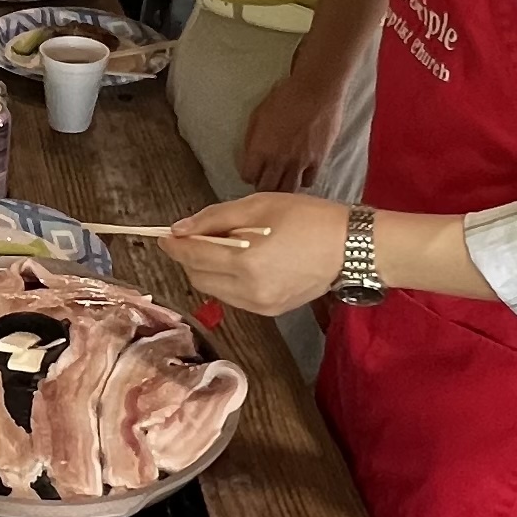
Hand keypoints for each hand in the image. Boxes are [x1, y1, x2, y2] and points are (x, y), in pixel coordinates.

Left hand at [162, 193, 350, 314]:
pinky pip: (234, 296)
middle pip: (199, 277)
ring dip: (209, 269)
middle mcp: (249, 291)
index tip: (164, 235)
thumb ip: (215, 218)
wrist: (352, 247)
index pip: (194, 257)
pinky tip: (243, 261)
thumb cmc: (309, 218)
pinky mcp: (270, 311)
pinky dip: (228, 279)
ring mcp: (260, 306)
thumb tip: (180, 229)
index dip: (175, 245)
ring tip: (225, 246)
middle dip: (191, 258)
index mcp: (246, 262)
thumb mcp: (259, 205)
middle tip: (197, 236)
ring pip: (214, 290)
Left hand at [235, 58, 350, 192]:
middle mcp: (278, 160)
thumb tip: (251, 156)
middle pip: (267, 188)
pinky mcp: (318, 161)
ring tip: (282, 180)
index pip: (248, 176)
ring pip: (288, 190)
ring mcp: (299, 163)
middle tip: (266, 179)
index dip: (249, 174)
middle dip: (263, 186)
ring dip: (283, 187)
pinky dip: (303, 179)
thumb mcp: (258, 114)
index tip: (252, 171)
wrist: (316, 90)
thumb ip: (253, 139)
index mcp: (260, 149)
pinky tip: (301, 172)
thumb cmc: (285, 97)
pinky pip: (308, 182)